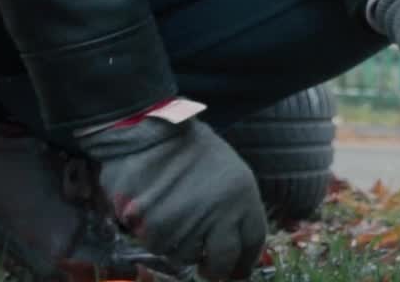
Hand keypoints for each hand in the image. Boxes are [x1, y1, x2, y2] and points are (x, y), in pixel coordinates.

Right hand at [76, 116, 266, 279]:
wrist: (146, 133)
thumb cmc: (187, 149)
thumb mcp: (227, 170)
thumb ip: (233, 205)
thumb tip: (234, 243)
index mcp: (243, 194)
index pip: (254, 240)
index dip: (245, 261)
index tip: (238, 272)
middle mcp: (221, 213)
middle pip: (224, 261)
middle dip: (216, 270)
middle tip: (208, 270)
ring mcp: (188, 223)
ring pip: (186, 255)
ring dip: (180, 245)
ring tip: (172, 214)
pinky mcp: (156, 229)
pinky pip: (159, 247)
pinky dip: (156, 236)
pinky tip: (153, 212)